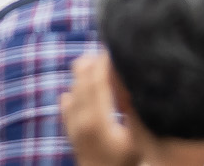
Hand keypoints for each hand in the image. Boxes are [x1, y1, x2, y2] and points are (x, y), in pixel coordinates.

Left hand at [60, 51, 138, 165]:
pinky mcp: (69, 128)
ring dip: (86, 74)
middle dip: (94, 62)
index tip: (115, 49)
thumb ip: (133, 113)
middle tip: (108, 51)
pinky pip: (67, 100)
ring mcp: (72, 123)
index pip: (98, 79)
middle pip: (83, 78)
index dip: (105, 62)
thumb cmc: (124, 162)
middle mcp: (80, 117)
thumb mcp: (136, 140)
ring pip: (74, 87)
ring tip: (100, 65)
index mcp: (97, 118)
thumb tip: (131, 87)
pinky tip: (87, 89)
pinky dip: (76, 89)